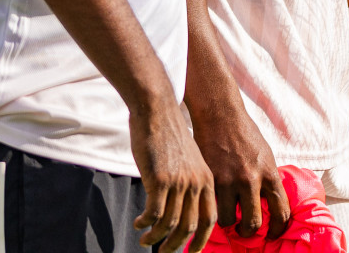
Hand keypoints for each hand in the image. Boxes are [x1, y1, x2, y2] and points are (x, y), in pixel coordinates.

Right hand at [131, 101, 217, 252]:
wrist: (157, 109)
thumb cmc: (168, 134)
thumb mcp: (189, 160)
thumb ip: (189, 182)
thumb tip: (180, 209)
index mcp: (206, 179)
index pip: (210, 220)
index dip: (201, 241)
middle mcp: (196, 183)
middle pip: (190, 227)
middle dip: (176, 246)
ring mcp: (179, 182)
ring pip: (169, 224)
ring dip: (156, 238)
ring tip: (145, 242)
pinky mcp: (160, 178)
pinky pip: (153, 213)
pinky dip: (145, 224)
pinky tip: (138, 224)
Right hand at [191, 102, 290, 239]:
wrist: (220, 114)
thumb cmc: (245, 133)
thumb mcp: (266, 155)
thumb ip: (268, 179)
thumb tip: (271, 204)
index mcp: (270, 174)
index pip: (280, 213)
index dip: (277, 229)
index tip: (271, 233)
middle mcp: (251, 180)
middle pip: (253, 223)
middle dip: (249, 232)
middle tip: (244, 230)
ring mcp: (228, 180)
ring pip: (228, 220)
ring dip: (228, 223)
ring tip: (227, 218)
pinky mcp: (210, 178)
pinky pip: (212, 205)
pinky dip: (213, 208)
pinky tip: (214, 203)